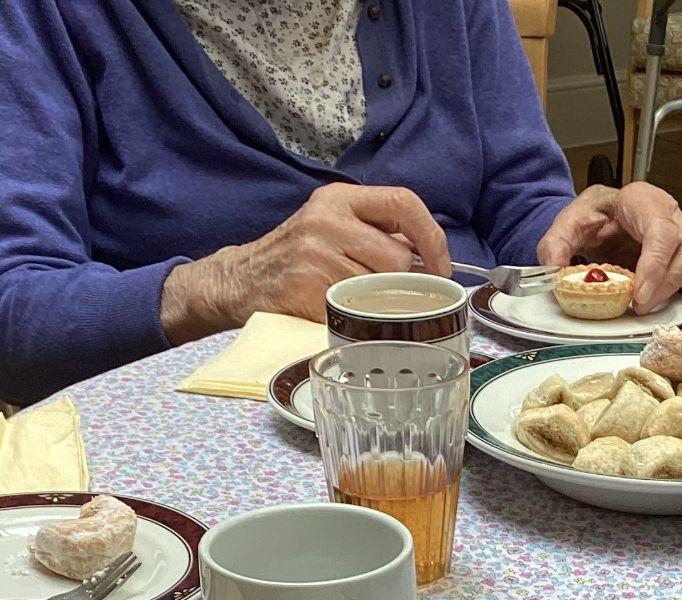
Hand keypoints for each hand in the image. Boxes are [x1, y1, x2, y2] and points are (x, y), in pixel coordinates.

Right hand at [160, 184, 452, 341]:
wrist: (241, 281)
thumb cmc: (299, 256)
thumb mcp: (333, 225)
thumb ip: (376, 232)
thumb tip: (431, 259)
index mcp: (339, 198)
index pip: (404, 202)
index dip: (431, 237)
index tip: (440, 268)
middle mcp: (327, 219)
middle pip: (397, 256)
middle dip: (397, 281)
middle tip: (378, 291)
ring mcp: (314, 253)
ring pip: (380, 287)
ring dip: (376, 302)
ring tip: (352, 300)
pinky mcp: (306, 288)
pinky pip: (355, 310)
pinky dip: (354, 319)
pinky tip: (336, 313)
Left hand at [535, 183, 681, 315]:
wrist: (603, 217)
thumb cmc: (594, 219)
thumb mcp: (568, 223)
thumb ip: (557, 243)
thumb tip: (557, 269)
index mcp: (642, 201)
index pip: (660, 231)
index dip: (655, 266)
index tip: (639, 297)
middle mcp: (673, 214)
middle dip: (672, 280)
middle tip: (645, 308)